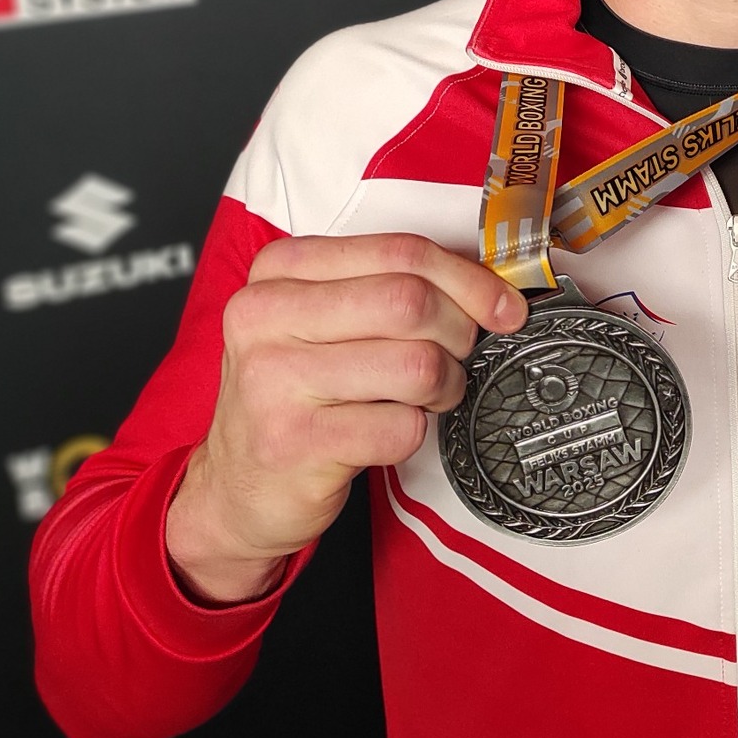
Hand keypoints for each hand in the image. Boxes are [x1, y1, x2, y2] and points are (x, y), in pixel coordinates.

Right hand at [165, 233, 526, 603]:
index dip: (467, 278)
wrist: (236, 486)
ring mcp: (274, 380)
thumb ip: (385, 287)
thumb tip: (487, 287)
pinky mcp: (294, 442)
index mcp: (278, 270)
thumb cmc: (293, 394)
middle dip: (458, 332)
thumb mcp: (319, 321)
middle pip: (411, 302)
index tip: (502, 307)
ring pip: (417, 365)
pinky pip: (402, 427)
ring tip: (427, 397)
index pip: (399, 252)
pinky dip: (415, 432)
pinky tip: (390, 430)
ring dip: (444, 386)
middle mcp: (266, 315)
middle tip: (458, 356)